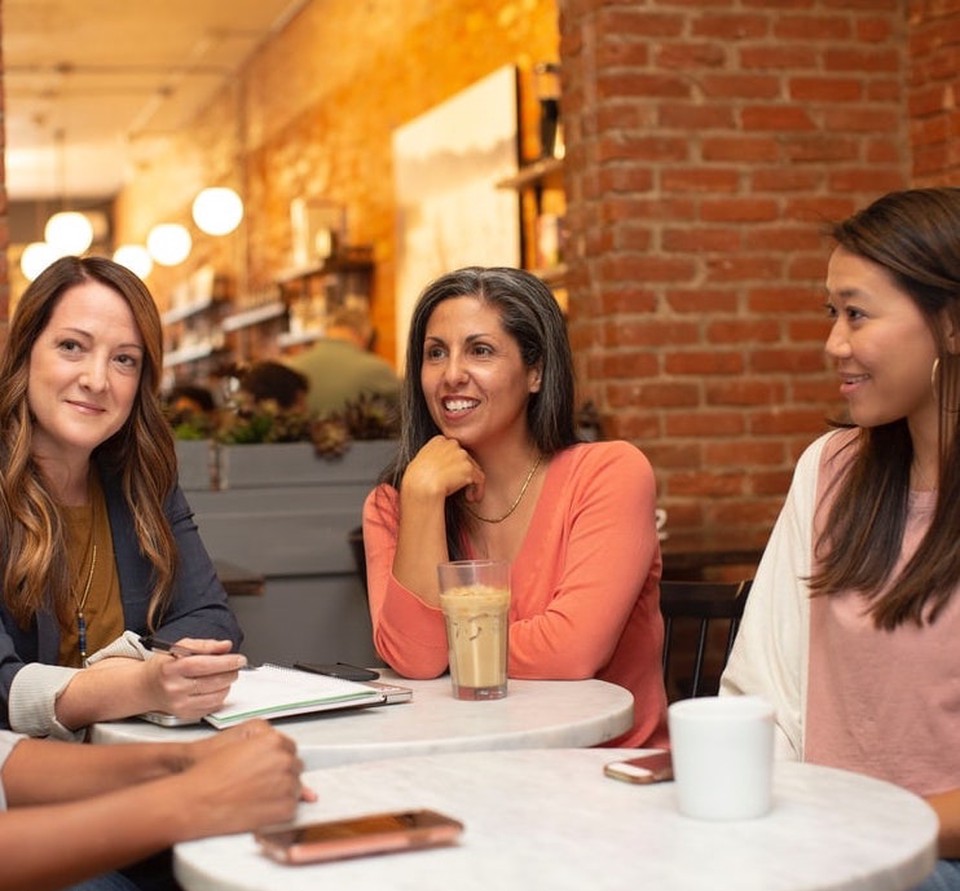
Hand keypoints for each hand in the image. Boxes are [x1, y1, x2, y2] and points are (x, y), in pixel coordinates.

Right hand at [145, 638, 245, 718]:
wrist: (147, 687)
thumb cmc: (165, 665)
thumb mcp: (180, 647)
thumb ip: (205, 645)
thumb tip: (226, 646)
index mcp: (171, 668)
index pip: (203, 665)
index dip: (225, 662)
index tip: (239, 659)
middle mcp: (174, 689)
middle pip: (213, 682)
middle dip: (231, 672)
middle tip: (236, 665)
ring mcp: (180, 705)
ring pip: (217, 696)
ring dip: (227, 684)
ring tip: (225, 675)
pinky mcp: (186, 715)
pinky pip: (213, 707)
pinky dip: (220, 696)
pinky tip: (216, 687)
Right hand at [174, 723, 308, 837]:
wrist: (196, 801)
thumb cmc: (210, 774)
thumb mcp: (237, 743)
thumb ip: (265, 743)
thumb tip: (284, 752)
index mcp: (273, 741)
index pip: (289, 748)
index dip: (276, 758)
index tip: (265, 767)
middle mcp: (284, 760)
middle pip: (295, 766)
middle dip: (281, 774)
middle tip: (257, 783)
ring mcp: (287, 785)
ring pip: (295, 787)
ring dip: (281, 792)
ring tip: (255, 796)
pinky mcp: (285, 808)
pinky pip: (292, 807)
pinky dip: (279, 810)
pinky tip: (258, 808)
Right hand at [402, 435, 484, 503]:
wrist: (420, 486)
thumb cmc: (416, 479)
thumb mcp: (421, 461)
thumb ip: (433, 457)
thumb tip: (440, 467)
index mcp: (439, 440)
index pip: (453, 450)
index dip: (454, 465)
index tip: (451, 477)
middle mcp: (452, 444)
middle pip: (465, 458)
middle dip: (464, 473)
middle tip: (461, 487)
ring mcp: (461, 455)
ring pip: (474, 469)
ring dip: (471, 483)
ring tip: (468, 496)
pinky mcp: (468, 468)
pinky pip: (479, 479)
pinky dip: (478, 490)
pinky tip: (472, 499)